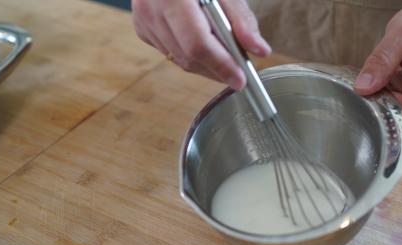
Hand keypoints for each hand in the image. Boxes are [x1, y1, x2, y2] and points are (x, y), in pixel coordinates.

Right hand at [132, 0, 270, 89]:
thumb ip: (241, 19)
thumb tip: (259, 50)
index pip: (197, 43)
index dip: (221, 64)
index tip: (241, 79)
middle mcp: (151, 8)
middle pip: (188, 56)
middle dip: (216, 71)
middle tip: (239, 75)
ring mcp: (143, 20)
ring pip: (179, 60)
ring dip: (206, 67)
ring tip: (226, 62)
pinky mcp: (142, 28)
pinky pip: (171, 52)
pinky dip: (191, 56)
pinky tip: (205, 48)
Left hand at [353, 0, 401, 136]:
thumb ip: (382, 60)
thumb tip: (362, 88)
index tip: (381, 117)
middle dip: (382, 112)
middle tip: (360, 95)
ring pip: (394, 110)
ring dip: (377, 100)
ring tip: (364, 82)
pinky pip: (391, 98)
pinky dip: (378, 91)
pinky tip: (370, 79)